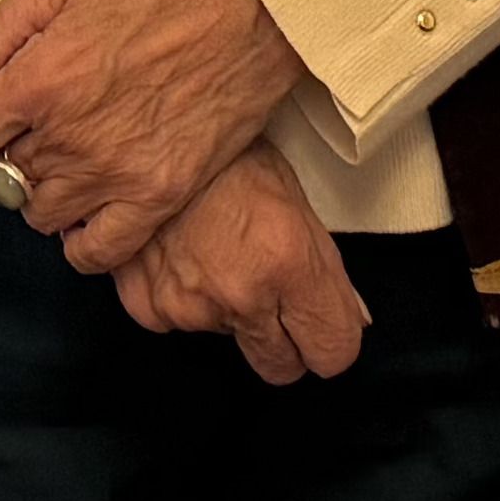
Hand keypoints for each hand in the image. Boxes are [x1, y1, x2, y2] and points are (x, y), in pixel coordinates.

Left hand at [0, 0, 302, 271]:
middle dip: (12, 147)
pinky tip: (91, 209)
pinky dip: (84, 239)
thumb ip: (5, 31)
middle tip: (43, 120)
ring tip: (72, 156)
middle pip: (2, 174)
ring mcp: (115, 174)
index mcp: (40, 79)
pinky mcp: (160, 196)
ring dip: (46, 189)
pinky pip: (98, 251)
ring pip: (41, 214)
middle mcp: (70, 138)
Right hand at [113, 142, 370, 382]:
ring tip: (217, 254)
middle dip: (283, 342)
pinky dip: (183, 299)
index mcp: (290, 264)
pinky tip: (183, 256)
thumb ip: (324, 271)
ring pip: (228, 342)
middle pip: (281, 369)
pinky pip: (177, 326)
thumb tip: (350, 319)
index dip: (330, 341)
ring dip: (228, 312)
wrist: (154, 131)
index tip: (321, 327)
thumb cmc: (232, 157)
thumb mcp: (296, 202)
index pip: (333, 354)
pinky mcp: (149, 308)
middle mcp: (243, 295)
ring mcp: (190, 307)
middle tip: (271, 295)